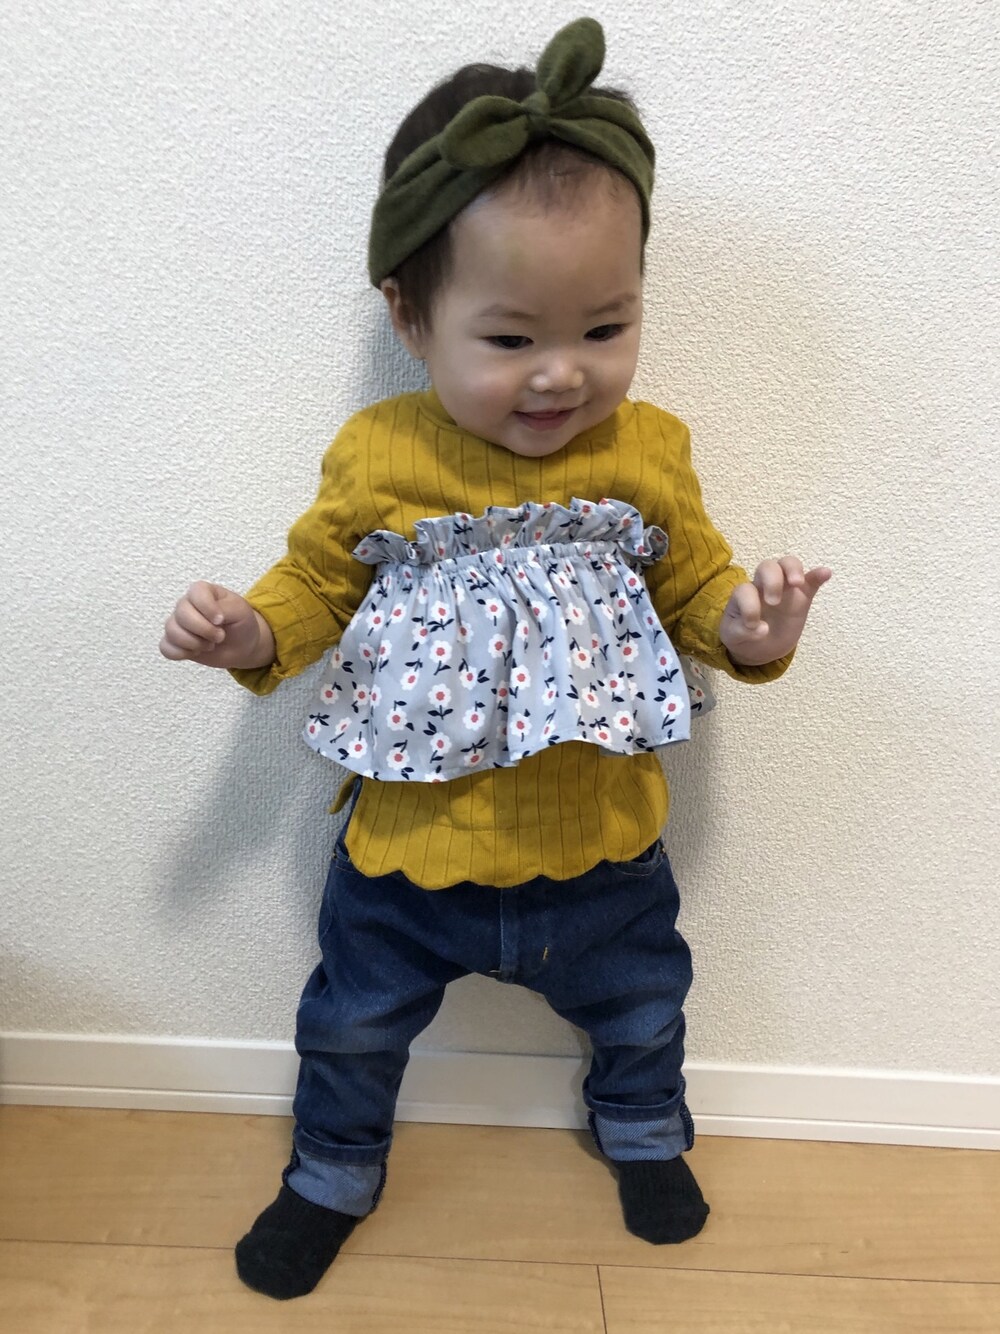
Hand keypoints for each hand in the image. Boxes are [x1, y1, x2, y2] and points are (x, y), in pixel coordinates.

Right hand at [159, 581, 274, 668]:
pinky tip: (196, 652)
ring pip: (171, 631)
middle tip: (220, 637)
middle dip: (204, 630)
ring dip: (194, 643)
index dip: (207, 609)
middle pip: (182, 614)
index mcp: (202, 592)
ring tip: (210, 645)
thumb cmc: (241, 623)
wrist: (242, 645)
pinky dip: (181, 653)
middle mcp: (186, 605)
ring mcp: (178, 623)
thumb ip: (225, 609)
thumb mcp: (241, 611)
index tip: (221, 620)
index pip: (195, 593)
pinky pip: (166, 647)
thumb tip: (211, 618)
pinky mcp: (175, 642)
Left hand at [720, 557, 830, 665]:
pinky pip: (811, 581)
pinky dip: (818, 575)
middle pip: (767, 566)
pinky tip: (826, 573)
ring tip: (797, 583)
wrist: (759, 647)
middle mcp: (763, 586)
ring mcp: (784, 589)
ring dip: (792, 569)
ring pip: (787, 565)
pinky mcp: (802, 597)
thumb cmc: (743, 636)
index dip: (749, 606)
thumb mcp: (733, 638)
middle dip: (772, 580)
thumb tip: (763, 629)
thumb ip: (741, 632)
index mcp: (744, 595)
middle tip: (774, 602)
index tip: (752, 625)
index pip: (745, 590)